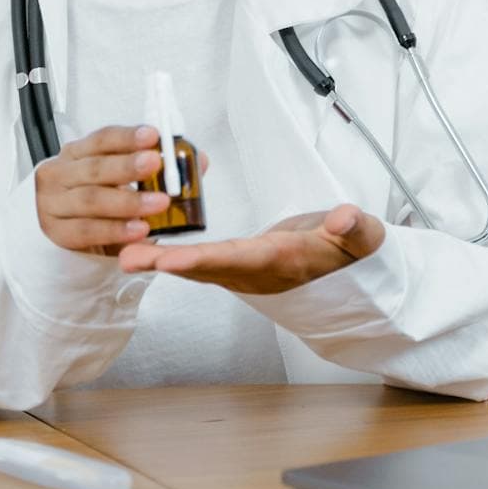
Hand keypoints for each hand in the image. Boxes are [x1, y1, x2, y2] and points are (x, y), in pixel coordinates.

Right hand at [35, 125, 176, 256]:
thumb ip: (159, 171)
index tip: (153, 135)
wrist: (67, 231)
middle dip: (127, 165)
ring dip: (127, 201)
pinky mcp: (57, 232)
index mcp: (77, 153)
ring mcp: (53, 203)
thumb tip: (199, 160)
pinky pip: (87, 231)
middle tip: (155, 163)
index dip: (127, 137)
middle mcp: (60, 173)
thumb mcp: (122, 180)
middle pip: (95, 167)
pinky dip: (114, 230)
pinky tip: (139, 230)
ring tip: (158, 203)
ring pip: (91, 200)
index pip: (101, 139)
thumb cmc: (99, 199)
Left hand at [117, 204, 385, 294]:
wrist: (347, 269)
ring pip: (197, 266)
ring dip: (160, 261)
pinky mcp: (235, 264)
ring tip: (123, 255)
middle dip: (167, 264)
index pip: (239, 259)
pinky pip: (198, 261)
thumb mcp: (364, 238)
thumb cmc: (351, 250)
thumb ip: (355, 228)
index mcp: (282, 261)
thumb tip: (344, 217)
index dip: (205, 259)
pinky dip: (171, 255)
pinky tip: (142, 246)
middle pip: (206, 268)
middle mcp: (257, 271)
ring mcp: (244, 270)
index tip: (173, 259)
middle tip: (128, 259)